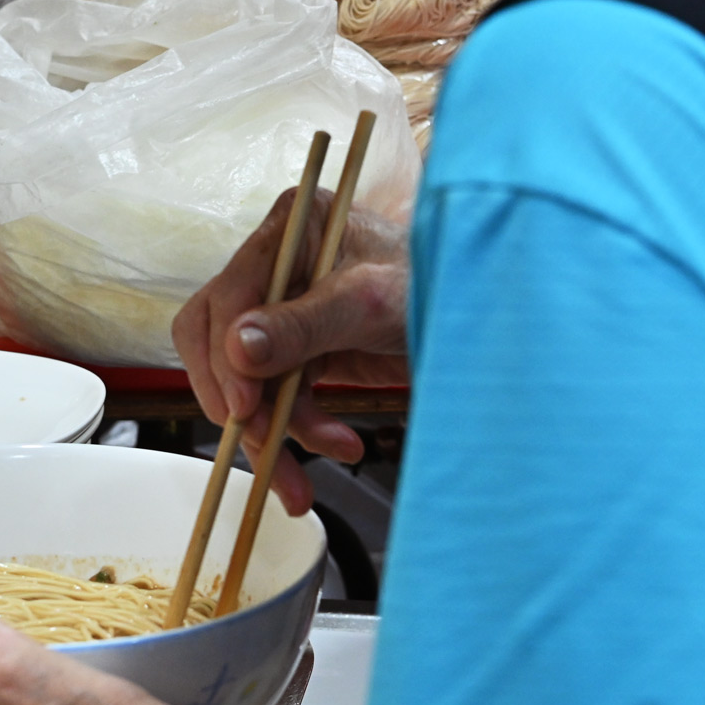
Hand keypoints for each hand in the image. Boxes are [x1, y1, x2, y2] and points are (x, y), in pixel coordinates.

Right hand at [172, 189, 410, 514]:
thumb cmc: (436, 283)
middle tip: (265, 449)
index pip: (224, 298)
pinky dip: (300, 430)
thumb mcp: (370, 303)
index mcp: (289, 230)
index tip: (243, 407)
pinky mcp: (301, 349)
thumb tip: (237, 350)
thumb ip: (303, 324)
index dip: (223, 356)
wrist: (483, 314)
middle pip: (221, 345)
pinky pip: (278, 398)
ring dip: (274, 433)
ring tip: (303, 473)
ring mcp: (287, 310)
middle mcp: (278, 266)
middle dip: (244, 407)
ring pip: (248, 382)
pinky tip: (338, 442)